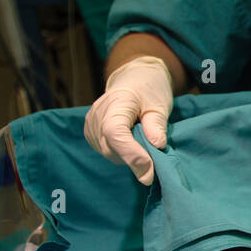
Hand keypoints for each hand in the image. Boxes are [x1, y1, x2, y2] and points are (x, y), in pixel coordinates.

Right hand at [83, 55, 173, 184]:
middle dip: (135, 159)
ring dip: (129, 158)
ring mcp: (91, 126)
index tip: (149, 170)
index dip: (131, 153)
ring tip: (145, 146)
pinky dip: (123, 154)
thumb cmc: (149, 91)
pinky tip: (134, 145)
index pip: (115, 133)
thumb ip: (156, 125)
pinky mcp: (91, 134)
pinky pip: (108, 152)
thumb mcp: (159, 105)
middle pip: (112, 147)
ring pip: (110, 154)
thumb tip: (157, 146)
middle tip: (156, 164)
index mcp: (114, 103)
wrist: (134, 81)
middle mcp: (97, 116)